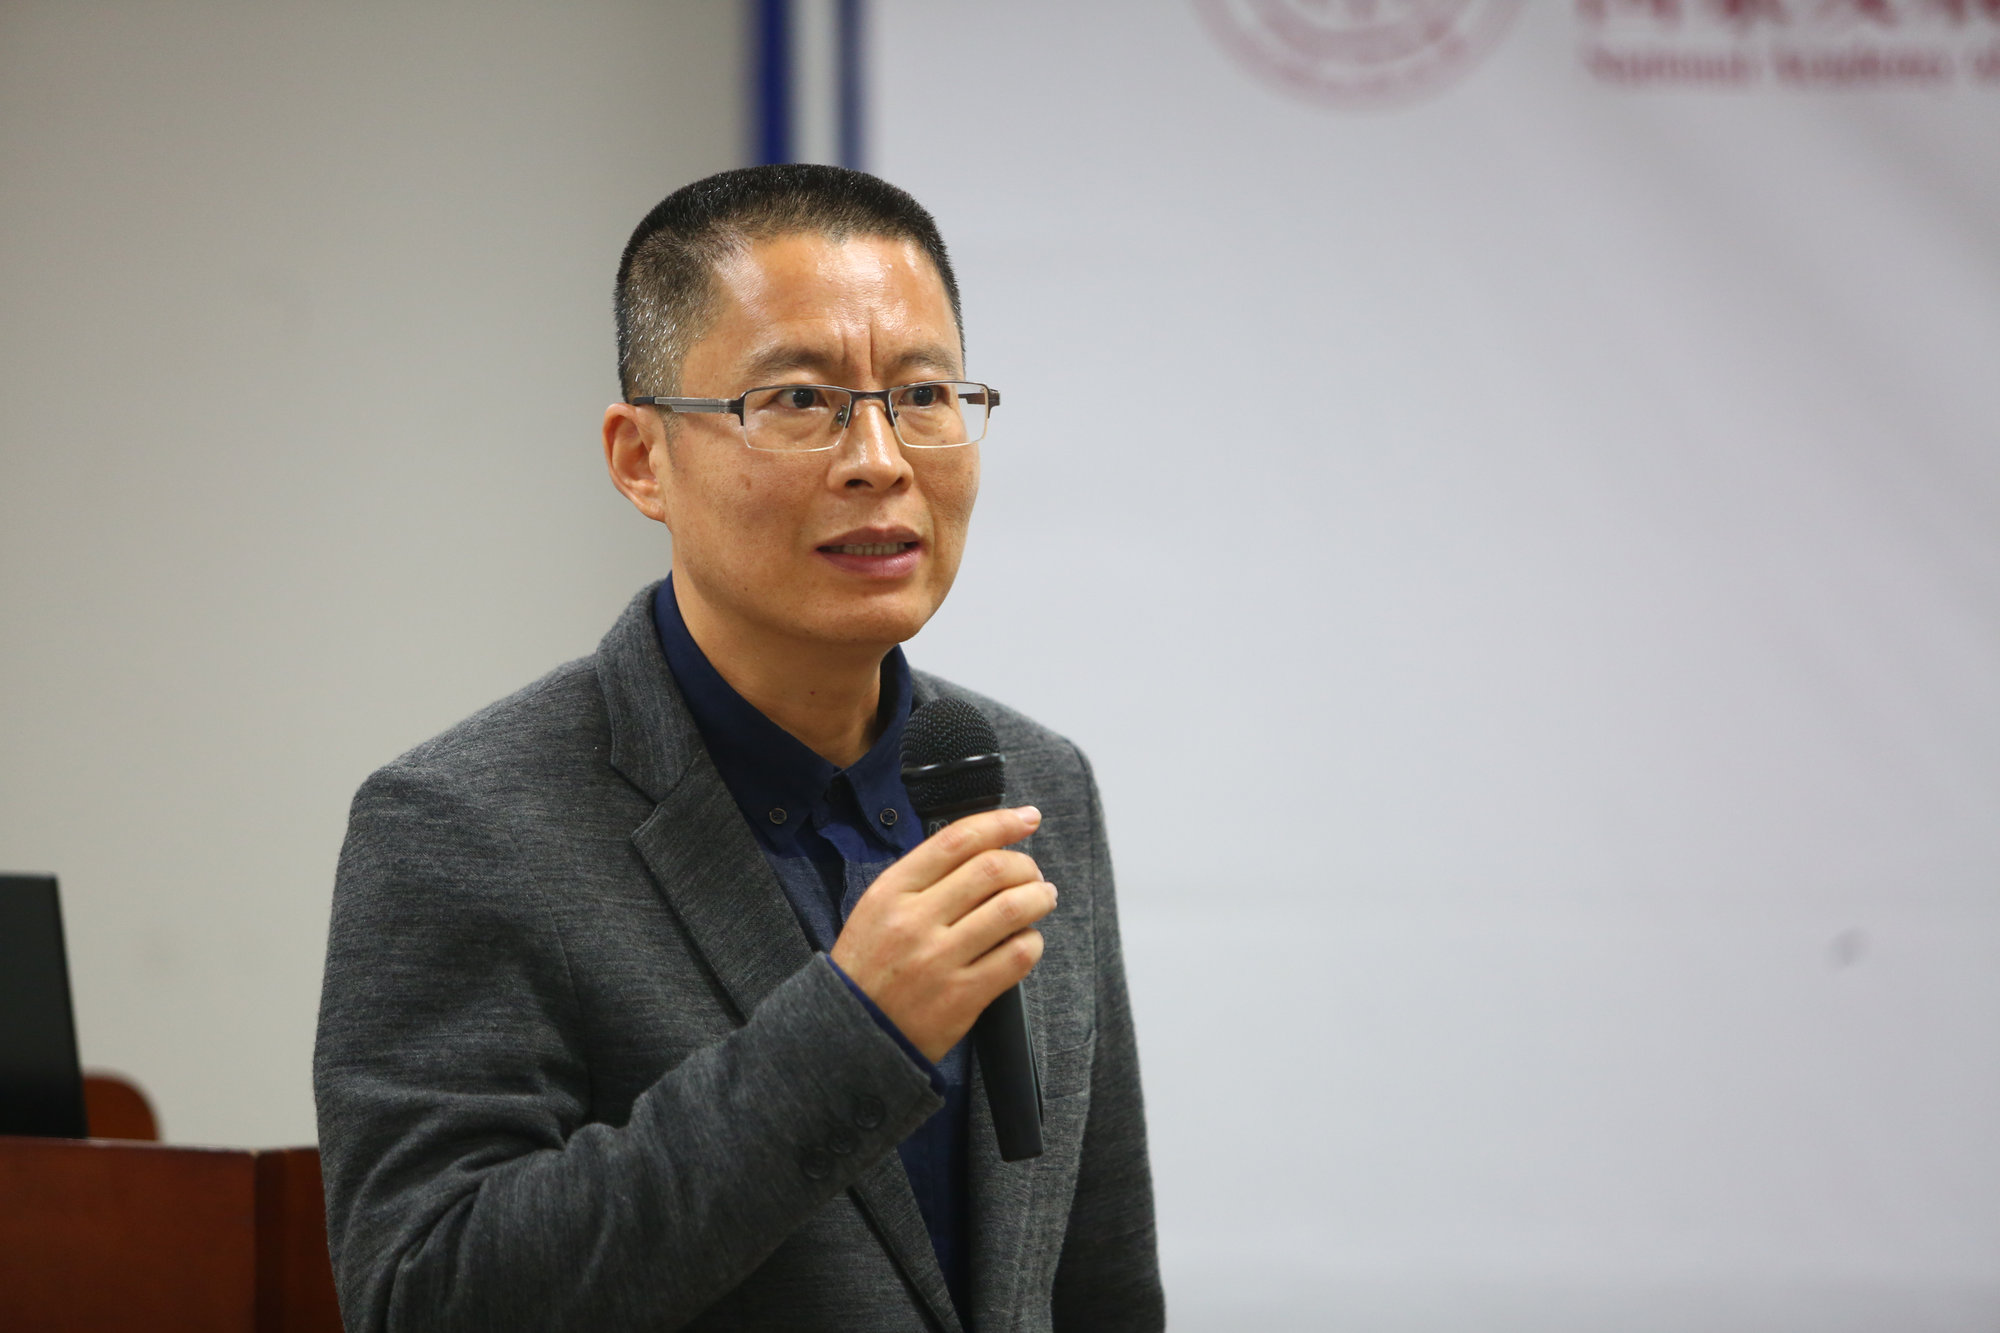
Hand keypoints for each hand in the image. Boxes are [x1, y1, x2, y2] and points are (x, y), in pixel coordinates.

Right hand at [830, 806, 1056, 1063]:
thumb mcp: (878, 909)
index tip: (1027, 819)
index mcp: (891, 892)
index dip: (1000, 823)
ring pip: (1011, 910)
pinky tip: (1027, 941)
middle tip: (1033, 873)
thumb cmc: (869, 967)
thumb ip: (923, 878)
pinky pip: (1017, 956)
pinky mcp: (962, 996)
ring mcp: (939, 959)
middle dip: (1025, 865)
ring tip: (1042, 898)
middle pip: (992, 870)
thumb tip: (982, 848)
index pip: (956, 840)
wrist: (850, 1033)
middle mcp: (915, 921)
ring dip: (1038, 898)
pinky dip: (1032, 942)